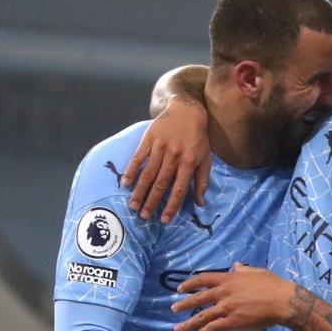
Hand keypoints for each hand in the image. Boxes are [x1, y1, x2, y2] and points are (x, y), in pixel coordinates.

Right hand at [122, 95, 210, 222]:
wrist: (187, 110)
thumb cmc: (198, 138)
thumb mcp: (205, 158)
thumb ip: (202, 181)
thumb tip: (201, 203)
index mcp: (189, 162)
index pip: (179, 189)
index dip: (172, 206)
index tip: (165, 220)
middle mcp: (174, 156)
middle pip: (161, 183)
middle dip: (152, 201)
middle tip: (144, 216)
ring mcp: (160, 147)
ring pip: (148, 173)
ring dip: (140, 190)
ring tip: (133, 205)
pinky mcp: (149, 139)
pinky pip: (138, 157)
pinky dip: (131, 170)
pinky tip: (126, 183)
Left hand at [172, 264, 295, 330]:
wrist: (283, 301)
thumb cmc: (273, 285)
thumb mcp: (257, 272)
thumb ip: (244, 270)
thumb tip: (236, 265)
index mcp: (230, 278)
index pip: (204, 279)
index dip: (190, 283)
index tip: (180, 288)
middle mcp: (225, 292)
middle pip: (199, 298)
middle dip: (184, 304)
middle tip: (173, 308)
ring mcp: (228, 307)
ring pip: (203, 316)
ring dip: (189, 323)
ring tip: (178, 328)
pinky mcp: (233, 321)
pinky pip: (214, 327)